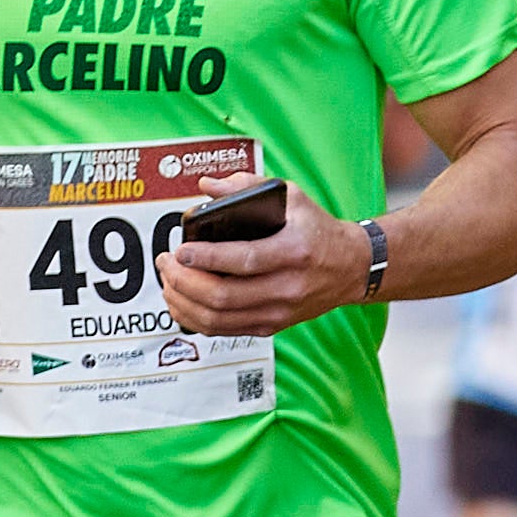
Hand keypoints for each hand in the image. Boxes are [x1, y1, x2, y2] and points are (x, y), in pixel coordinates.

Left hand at [160, 182, 368, 335]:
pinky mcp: (272, 326)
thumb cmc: (318, 230)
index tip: (180, 251)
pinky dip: (196, 318)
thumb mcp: (293, 197)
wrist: (350, 267)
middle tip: (166, 262)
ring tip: (168, 281)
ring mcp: (279, 311)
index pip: (245, 260)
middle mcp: (288, 287)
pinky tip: (182, 301)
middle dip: (184, 281)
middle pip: (224, 296)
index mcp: (294, 251)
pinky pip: (224, 330)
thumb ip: (249, 186)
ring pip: (219, 318)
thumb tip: (207, 187)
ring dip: (185, 301)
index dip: (207, 258)